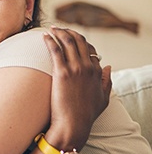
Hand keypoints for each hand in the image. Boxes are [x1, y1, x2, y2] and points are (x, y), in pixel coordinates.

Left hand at [44, 27, 111, 148]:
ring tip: (51, 28)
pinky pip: (56, 50)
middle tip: (58, 28)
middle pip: (79, 41)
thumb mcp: (103, 97)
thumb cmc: (86, 115)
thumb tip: (109, 66)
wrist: (73, 124)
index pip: (90, 49)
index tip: (70, 37)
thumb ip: (107, 81)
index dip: (80, 41)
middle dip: (68, 31)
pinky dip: (50, 40)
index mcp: (97, 71)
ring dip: (59, 32)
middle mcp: (87, 67)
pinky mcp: (62, 73)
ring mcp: (75, 69)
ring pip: (68, 42)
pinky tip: (44, 36)